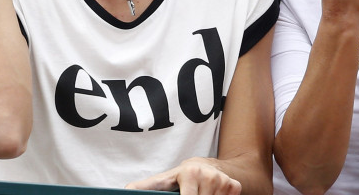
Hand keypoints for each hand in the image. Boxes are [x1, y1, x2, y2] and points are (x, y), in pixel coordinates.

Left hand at [125, 157, 241, 194]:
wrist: (206, 165)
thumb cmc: (180, 177)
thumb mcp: (163, 181)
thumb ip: (144, 187)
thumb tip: (125, 191)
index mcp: (190, 173)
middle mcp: (208, 175)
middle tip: (190, 194)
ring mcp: (223, 181)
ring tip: (198, 194)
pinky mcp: (234, 186)